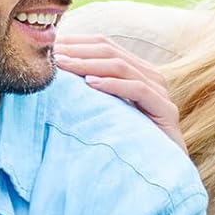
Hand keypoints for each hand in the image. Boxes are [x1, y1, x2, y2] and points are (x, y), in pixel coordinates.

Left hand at [53, 33, 186, 149]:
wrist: (163, 172)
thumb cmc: (128, 144)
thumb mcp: (106, 111)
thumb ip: (91, 91)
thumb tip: (54, 74)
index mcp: (137, 72)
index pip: (104, 46)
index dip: (76, 42)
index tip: (48, 46)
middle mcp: (151, 77)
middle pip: (111, 51)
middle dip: (78, 50)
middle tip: (51, 54)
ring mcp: (161, 93)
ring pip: (122, 67)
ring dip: (88, 64)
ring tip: (63, 66)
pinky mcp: (166, 111)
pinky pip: (138, 90)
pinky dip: (113, 85)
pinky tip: (90, 84)